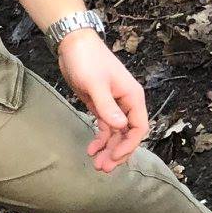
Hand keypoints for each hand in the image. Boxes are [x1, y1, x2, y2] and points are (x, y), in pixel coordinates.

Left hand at [58, 29, 147, 172]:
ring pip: (116, 133)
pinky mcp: (100, 104)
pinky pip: (105, 126)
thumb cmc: (87, 60)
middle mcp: (126, 103)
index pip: (138, 128)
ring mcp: (114, 104)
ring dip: (108, 149)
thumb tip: (121, 127)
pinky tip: (92, 148)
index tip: (114, 157)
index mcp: (132, 97)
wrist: (73, 44)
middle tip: (103, 168)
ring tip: (97, 164)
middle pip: (128, 134)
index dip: (128, 145)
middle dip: (118, 152)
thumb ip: (107, 106)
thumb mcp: (95, 84)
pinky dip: (100, 138)